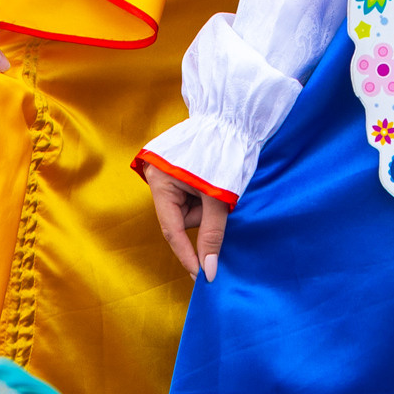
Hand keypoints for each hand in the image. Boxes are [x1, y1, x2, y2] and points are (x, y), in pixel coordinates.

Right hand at [145, 163, 229, 281]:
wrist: (234, 116)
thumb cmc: (224, 153)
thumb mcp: (219, 197)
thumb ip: (212, 234)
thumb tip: (209, 271)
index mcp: (161, 182)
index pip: (172, 231)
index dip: (187, 255)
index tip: (201, 277)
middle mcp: (159, 179)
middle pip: (182, 220)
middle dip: (204, 217)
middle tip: (221, 198)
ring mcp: (170, 176)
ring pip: (190, 210)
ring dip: (208, 206)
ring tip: (221, 182)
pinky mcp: (181, 174)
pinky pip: (194, 198)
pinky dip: (208, 197)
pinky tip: (217, 181)